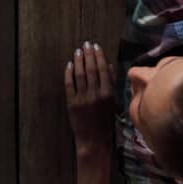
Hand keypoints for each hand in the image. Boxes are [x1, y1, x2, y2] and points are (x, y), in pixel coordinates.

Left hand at [64, 42, 116, 159]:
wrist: (93, 140)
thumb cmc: (106, 121)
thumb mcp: (113, 102)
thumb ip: (111, 83)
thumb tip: (108, 65)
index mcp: (108, 94)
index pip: (103, 70)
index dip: (99, 56)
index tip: (96, 46)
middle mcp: (95, 95)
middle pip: (91, 69)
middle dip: (88, 55)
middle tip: (86, 43)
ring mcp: (82, 98)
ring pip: (79, 75)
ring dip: (78, 61)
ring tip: (78, 51)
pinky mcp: (71, 103)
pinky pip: (69, 84)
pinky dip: (69, 73)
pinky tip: (69, 64)